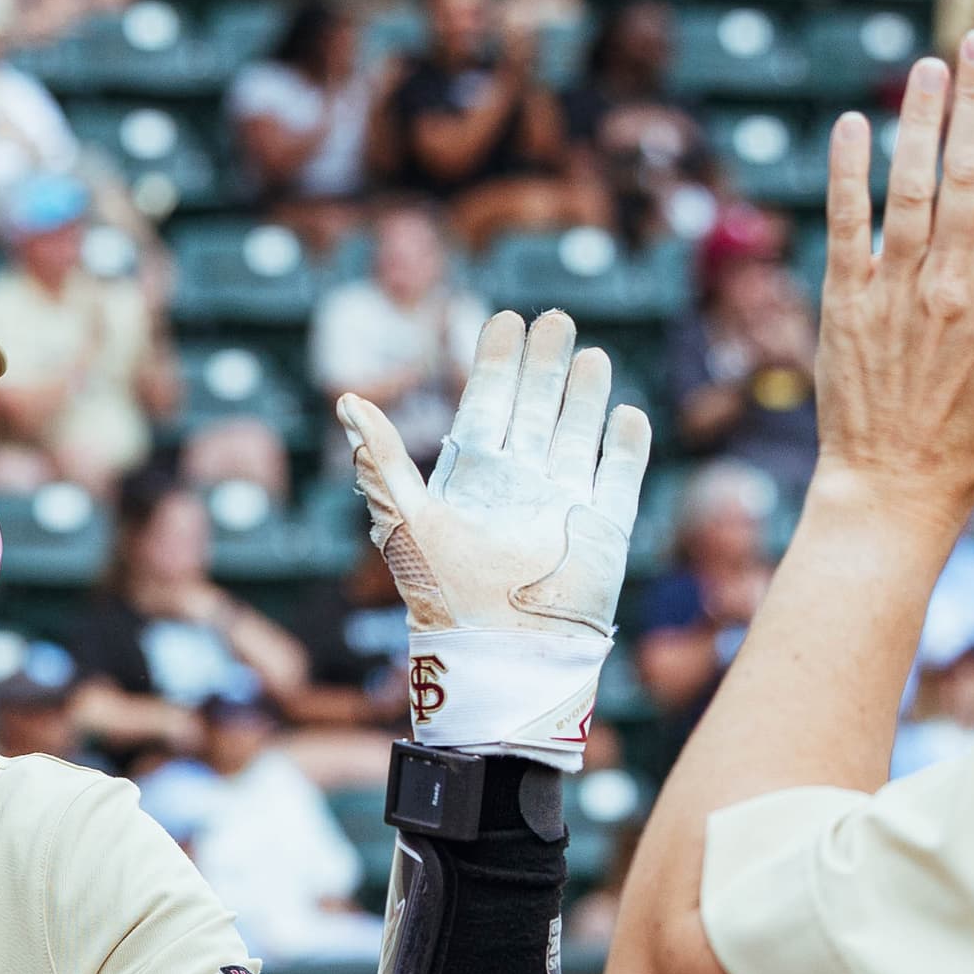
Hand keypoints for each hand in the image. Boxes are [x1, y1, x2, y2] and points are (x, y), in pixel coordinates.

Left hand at [339, 308, 649, 770]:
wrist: (501, 656)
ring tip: (591, 354)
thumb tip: (346, 401)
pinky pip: (618, 477)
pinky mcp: (603, 530)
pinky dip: (624, 446)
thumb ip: (380, 460)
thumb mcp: (405, 519)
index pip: (487, 405)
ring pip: (578, 435)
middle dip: (545, 364)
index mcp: (473, 479)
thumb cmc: (445, 595)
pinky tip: (626, 413)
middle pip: (536, 409)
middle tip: (556, 318)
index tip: (504, 318)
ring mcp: (563, 505)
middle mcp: (519, 486)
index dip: (496, 363)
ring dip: (584, 395)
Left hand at [814, 32, 973, 524]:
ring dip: (920, 120)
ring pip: (909, 186)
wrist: (894, 488)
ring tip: (930, 64)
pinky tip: (853, 125)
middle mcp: (952, 282)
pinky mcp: (843, 301)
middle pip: (971, 172)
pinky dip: (847, 172)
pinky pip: (845, 223)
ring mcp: (894, 288)